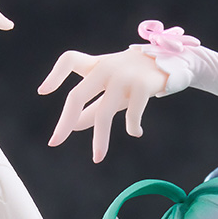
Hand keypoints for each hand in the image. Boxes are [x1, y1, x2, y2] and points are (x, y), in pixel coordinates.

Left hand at [37, 48, 167, 162]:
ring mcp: (124, 76)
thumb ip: (93, 106)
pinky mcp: (143, 85)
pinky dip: (132, 127)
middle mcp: (106, 69)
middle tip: (54, 142)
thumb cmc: (137, 79)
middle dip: (64, 121)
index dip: (55, 75)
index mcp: (97, 66)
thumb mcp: (113, 91)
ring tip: (97, 158)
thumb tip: (72, 125)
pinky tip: (136, 132)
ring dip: (99, 138)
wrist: (174, 64)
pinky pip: (132, 113)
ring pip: (104, 112)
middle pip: (78, 95)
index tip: (43, 92)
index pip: (70, 60)